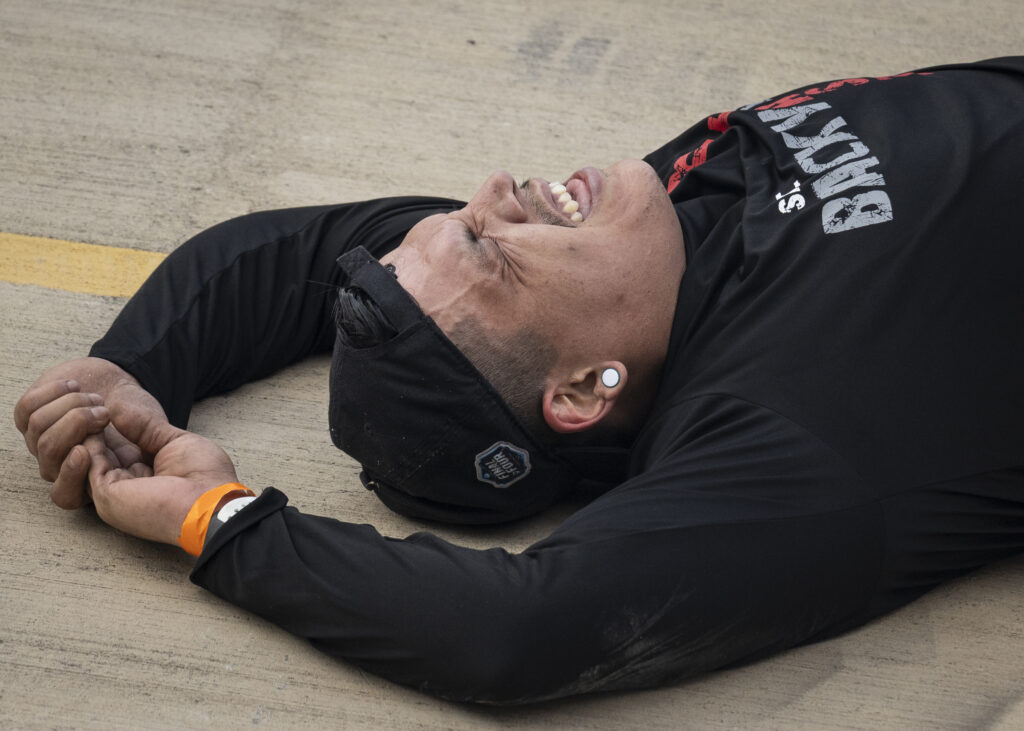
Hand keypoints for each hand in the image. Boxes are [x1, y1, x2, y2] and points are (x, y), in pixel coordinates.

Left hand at [14, 357, 167, 508]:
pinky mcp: (28, 418)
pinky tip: (74, 387)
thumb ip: (149, 445)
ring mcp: (41, 442)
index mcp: (89, 479)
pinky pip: (28, 407)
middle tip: (104, 412)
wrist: (119, 385)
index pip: (65, 494)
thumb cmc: (136, 411)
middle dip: (77, 424)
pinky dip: (54, 391)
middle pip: (49, 451)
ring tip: (96, 398)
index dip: (69, 475)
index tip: (84, 451)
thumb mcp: (153, 432)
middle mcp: (60, 465)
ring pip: (39, 427)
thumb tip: (136, 453)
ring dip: (72, 404)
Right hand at [86, 401, 238, 546]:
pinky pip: (83, 465)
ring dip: (78, 432)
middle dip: (82, 425)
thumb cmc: (204, 475)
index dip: (99, 424)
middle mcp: (121, 486)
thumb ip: (144, 427)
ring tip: (89, 411)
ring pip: (77, 460)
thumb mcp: (172, 440)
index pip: (106, 448)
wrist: (212, 500)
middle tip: (86, 401)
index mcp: (138, 475)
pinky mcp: (107, 496)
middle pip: (86, 454)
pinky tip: (95, 425)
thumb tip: (115, 407)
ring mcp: (111, 494)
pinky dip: (85, 442)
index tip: (96, 399)